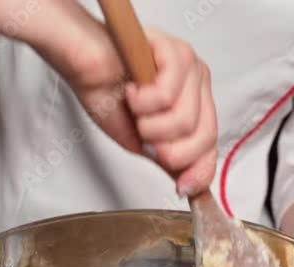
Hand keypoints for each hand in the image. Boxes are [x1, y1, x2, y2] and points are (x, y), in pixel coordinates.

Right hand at [40, 21, 217, 195]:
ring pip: (185, 120)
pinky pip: (168, 96)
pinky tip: (132, 90)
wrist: (83, 64)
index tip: (183, 188)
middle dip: (169, 151)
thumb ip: (167, 159)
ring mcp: (190, 66)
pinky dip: (143, 102)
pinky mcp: (175, 51)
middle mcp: (197, 84)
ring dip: (149, 125)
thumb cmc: (106, 93)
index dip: (199, 171)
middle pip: (204, 137)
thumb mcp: (140, 140)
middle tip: (145, 138)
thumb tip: (185, 182)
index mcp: (194, 103)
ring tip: (134, 107)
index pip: (210, 144)